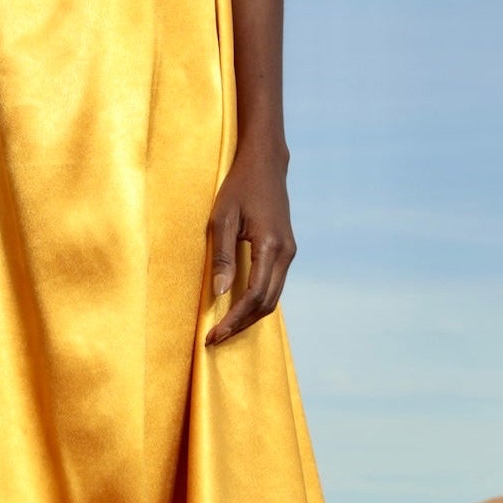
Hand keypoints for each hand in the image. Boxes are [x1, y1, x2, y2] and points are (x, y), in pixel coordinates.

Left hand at [205, 139, 294, 346]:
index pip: (254, 296)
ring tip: (224, 328)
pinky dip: (256, 302)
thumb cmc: (239, 187)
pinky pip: (274, 286)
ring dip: (249, 317)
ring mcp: (289, 253)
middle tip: (215, 338)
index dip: (234, 319)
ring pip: (273, 298)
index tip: (213, 334)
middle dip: (241, 325)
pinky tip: (237, 308)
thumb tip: (220, 294)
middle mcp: (286, 253)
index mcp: (271, 246)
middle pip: (267, 304)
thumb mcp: (222, 218)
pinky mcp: (286, 251)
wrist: (265, 164)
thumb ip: (222, 257)